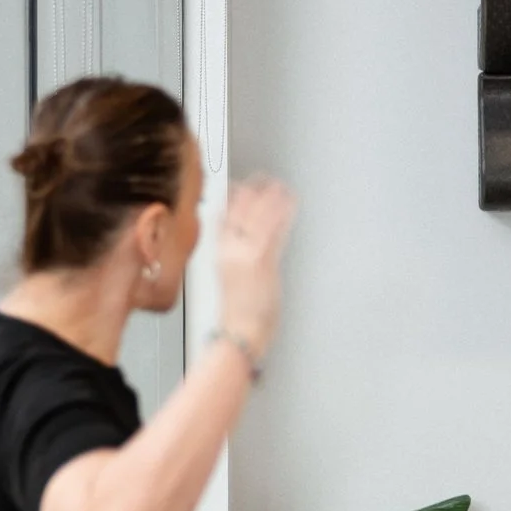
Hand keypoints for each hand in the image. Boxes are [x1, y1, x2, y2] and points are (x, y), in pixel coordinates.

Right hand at [211, 175, 297, 360]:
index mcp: (221, 257)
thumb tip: (242, 255)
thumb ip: (236, 264)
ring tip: (278, 184)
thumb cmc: (239, 317)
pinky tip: (289, 201)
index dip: (230, 202)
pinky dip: (282, 212)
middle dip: (249, 193)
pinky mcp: (263, 259)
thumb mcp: (230, 284)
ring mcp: (246, 253)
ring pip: (257, 217)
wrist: (240, 333)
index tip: (237, 187)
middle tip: (259, 178)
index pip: (223, 221)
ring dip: (268, 198)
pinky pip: (273, 229)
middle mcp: (231, 251)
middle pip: (238, 214)